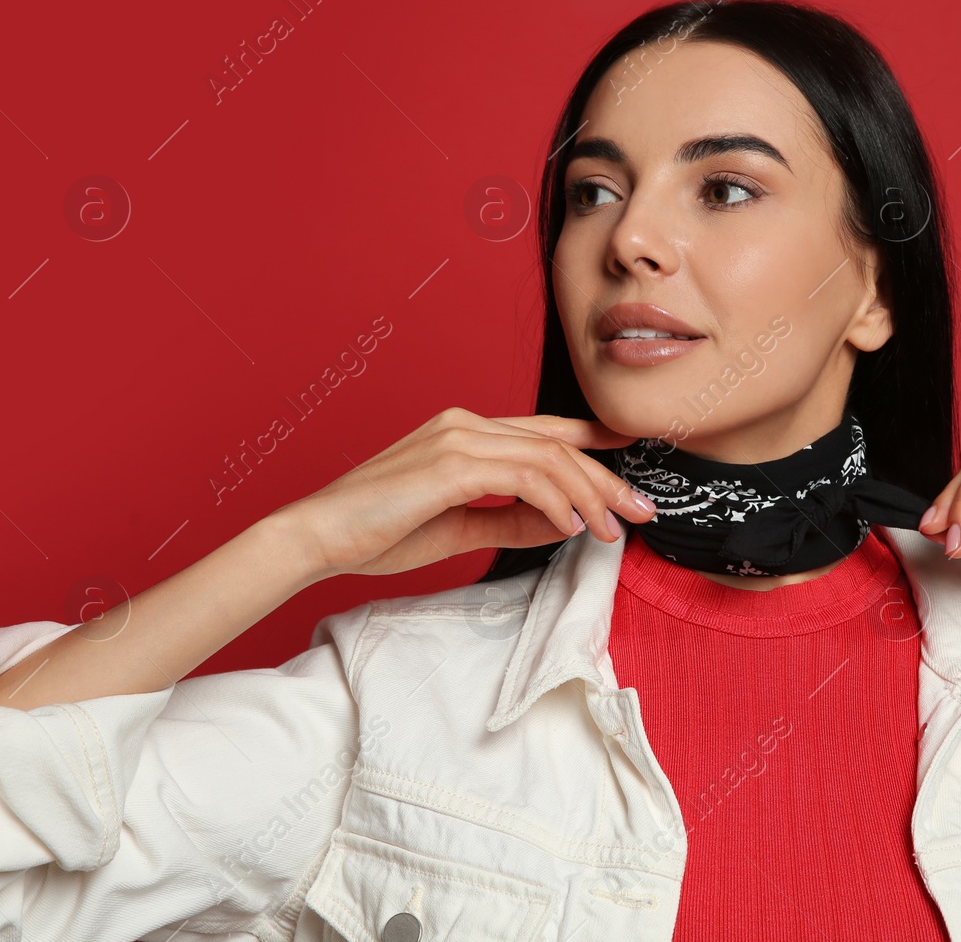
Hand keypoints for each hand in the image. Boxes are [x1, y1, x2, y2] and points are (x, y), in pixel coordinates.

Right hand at [273, 407, 657, 580]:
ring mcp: (458, 437)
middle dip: (607, 479)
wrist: (319, 536)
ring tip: (611, 531)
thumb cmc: (378, 531)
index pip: (544, 429)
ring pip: (548, 458)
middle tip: (642, 511)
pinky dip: (556, 502)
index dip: (594, 438)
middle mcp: (466, 423)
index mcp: (465, 432)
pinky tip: (571, 527)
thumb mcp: (461, 526)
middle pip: (557, 444)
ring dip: (589, 497)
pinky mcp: (450, 463)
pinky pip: (524, 477)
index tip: (632, 452)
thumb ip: (513, 519)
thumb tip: (564, 523)